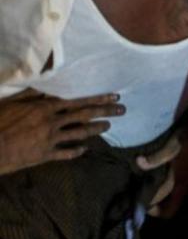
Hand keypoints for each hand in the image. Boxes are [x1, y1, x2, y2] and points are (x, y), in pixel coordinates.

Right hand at [0, 89, 123, 175]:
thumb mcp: (14, 101)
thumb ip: (33, 94)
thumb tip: (48, 83)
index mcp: (46, 108)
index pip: (78, 101)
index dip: (98, 99)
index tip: (114, 97)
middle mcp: (52, 123)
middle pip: (85, 116)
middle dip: (105, 112)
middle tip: (122, 110)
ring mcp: (50, 140)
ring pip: (79, 134)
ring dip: (96, 130)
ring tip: (109, 126)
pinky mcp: (44, 156)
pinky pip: (65, 154)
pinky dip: (76, 151)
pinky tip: (85, 150)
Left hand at [136, 133, 181, 216]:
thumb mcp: (171, 147)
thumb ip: (155, 159)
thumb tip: (138, 163)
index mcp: (182, 184)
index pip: (168, 210)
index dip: (154, 211)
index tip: (142, 204)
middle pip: (175, 205)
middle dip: (161, 204)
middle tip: (146, 195)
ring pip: (181, 195)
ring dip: (169, 195)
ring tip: (155, 185)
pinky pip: (186, 187)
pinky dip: (176, 186)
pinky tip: (169, 175)